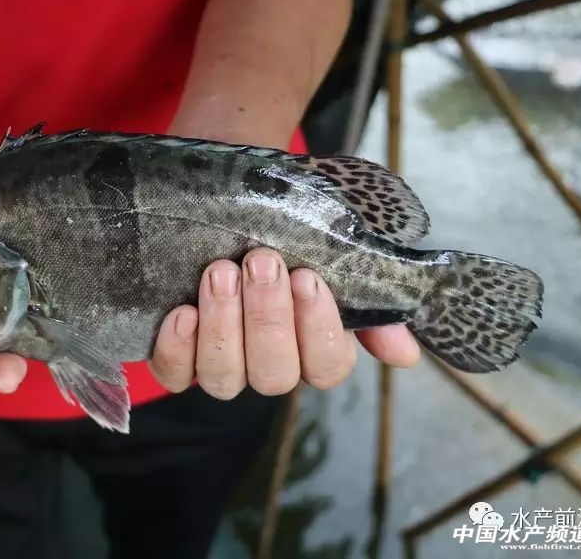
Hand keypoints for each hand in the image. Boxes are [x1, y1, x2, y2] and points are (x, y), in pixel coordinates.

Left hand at [149, 247, 420, 397]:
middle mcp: (268, 363)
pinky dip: (178, 349)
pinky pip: (175, 375)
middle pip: (275, 374)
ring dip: (224, 327)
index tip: (308, 278)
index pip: (327, 366)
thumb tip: (404, 354)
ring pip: (225, 378)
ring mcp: (222, 364)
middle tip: (262, 262)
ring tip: (220, 273)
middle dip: (268, 318)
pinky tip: (183, 313)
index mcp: (313, 346)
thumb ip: (368, 297)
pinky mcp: (177, 358)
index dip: (319, 329)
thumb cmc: (286, 228)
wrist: (229, 203)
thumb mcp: (332, 247)